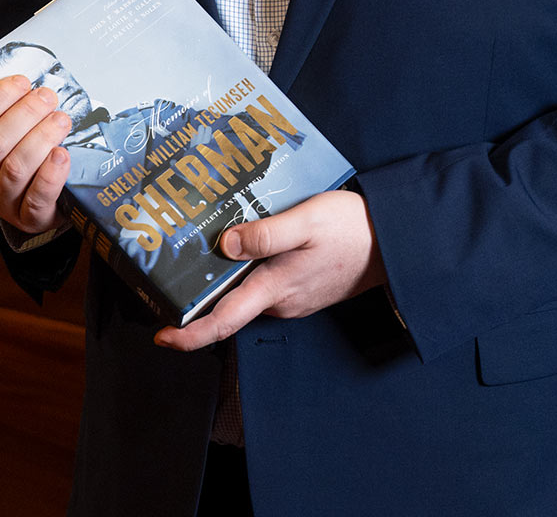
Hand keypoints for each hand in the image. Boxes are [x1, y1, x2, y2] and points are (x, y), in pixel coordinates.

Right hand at [0, 75, 73, 235]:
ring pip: (15, 168)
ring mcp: (0, 204)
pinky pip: (36, 198)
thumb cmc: (10, 154)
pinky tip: (62, 154)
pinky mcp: (28, 220)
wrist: (35, 199)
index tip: (23, 82)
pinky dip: (50, 174)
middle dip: (25, 113)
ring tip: (61, 120)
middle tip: (48, 97)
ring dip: (41, 138)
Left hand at [153, 190, 385, 350]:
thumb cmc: (352, 229)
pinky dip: (253, 271)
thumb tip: (226, 245)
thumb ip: (267, 234)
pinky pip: (267, 285)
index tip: (162, 336)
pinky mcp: (303, 290)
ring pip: (248, 292)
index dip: (190, 335)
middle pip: (229, 305)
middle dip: (203, 291)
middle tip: (180, 261)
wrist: (394, 242)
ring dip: (230, 276)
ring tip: (218, 242)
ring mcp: (293, 299)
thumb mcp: (307, 220)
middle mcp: (280, 302)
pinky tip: (254, 245)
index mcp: (275, 288)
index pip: (223, 322)